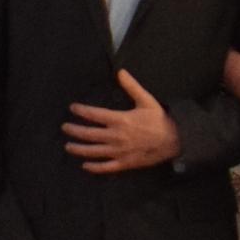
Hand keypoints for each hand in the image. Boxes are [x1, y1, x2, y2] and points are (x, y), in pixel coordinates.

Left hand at [62, 70, 180, 172]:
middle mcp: (116, 136)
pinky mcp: (125, 163)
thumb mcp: (146, 100)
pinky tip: (85, 165)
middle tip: (64, 127)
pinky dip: (94, 167)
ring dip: (79, 149)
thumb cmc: (159, 120)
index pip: (95, 115)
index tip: (73, 108)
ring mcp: (119, 152)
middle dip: (75, 131)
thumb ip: (131, 86)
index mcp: (120, 120)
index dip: (82, 111)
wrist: (174, 140)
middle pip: (90, 134)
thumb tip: (120, 71)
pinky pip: (106, 167)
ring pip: (94, 152)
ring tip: (68, 146)